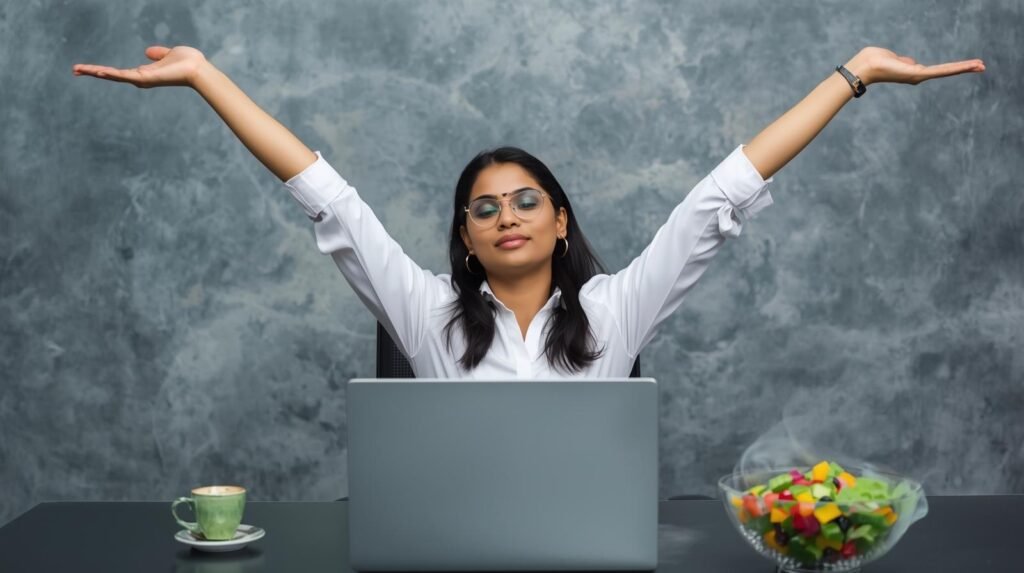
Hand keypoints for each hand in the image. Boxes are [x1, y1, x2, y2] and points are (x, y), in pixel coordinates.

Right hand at [72, 45, 207, 87]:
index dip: (104, 71)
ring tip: (78, 70)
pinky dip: (110, 73)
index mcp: (145, 73)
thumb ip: (158, 54)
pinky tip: (97, 71)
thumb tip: (148, 52)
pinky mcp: (145, 78)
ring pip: (114, 76)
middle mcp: (141, 78)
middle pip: (111, 75)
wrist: (198, 69)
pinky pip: (124, 75)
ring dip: (95, 72)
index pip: (119, 72)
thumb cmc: (188, 62)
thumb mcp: (168, 54)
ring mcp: (142, 79)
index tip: (89, 69)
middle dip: (92, 72)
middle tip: (74, 70)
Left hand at [845, 47, 984, 86]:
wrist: (865, 66)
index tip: (967, 66)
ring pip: (947, 71)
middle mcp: (917, 76)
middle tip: (982, 66)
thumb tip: (910, 63)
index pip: (937, 69)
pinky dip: (955, 68)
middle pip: (946, 71)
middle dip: (964, 69)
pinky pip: (941, 70)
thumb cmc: (874, 61)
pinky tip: (968, 66)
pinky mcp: (919, 74)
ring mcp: (919, 76)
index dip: (952, 67)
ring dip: (965, 68)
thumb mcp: (893, 58)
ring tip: (981, 65)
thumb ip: (904, 61)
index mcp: (912, 72)